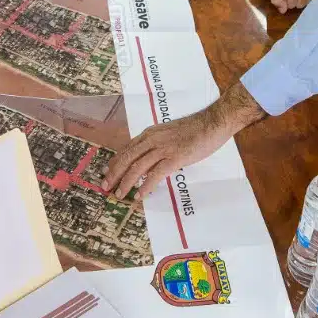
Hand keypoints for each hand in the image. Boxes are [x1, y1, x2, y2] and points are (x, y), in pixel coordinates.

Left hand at [101, 82, 266, 199]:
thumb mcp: (169, 133)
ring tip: (120, 194)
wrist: (212, 122)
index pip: (127, 149)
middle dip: (114, 173)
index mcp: (150, 134)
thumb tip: (149, 159)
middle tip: (105, 186)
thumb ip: (158, 144)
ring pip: (137, 167)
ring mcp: (162, 148)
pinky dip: (146, 185)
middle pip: (127, 158)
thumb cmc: (194, 129)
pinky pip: (155, 174)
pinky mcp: (174, 158)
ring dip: (126, 182)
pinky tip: (141, 195)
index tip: (106, 172)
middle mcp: (152, 140)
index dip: (115, 162)